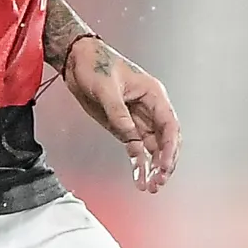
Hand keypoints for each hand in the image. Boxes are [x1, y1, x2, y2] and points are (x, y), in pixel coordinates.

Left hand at [61, 36, 180, 191]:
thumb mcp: (106, 89)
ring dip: (153, 167)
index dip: (170, 148)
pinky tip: (140, 179)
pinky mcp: (124, 126)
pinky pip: (136, 148)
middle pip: (166, 140)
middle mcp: (150, 108)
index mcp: (153, 95)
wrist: (76, 60)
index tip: (165, 166)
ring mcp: (137, 118)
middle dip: (165, 162)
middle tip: (159, 182)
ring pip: (153, 147)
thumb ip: (120, 115)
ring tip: (151, 187)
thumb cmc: (94, 64)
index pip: (169, 126)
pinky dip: (139, 163)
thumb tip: (132, 140)